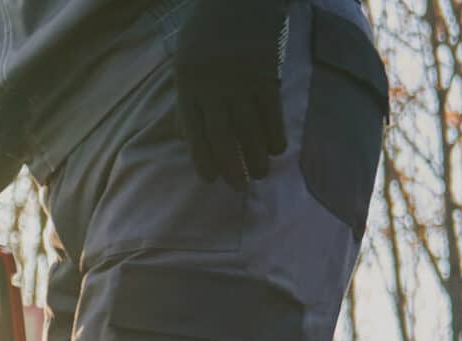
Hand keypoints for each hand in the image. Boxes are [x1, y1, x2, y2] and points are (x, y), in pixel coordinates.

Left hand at [175, 0, 290, 186]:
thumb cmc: (208, 32)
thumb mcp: (186, 62)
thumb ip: (188, 97)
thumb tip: (187, 137)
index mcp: (188, 84)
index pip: (194, 131)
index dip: (203, 158)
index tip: (211, 178)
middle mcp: (213, 86)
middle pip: (221, 136)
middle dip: (230, 166)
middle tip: (237, 188)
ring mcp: (241, 81)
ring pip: (248, 129)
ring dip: (255, 156)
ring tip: (259, 175)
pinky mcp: (266, 74)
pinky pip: (271, 112)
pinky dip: (274, 134)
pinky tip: (276, 150)